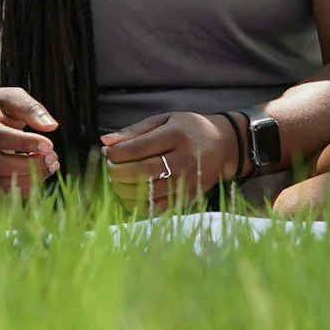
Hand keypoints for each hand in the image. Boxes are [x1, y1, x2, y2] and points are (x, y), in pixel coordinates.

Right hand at [0, 86, 59, 194]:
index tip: (48, 144)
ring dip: (30, 179)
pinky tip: (41, 175)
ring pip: (0, 184)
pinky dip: (24, 188)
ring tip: (51, 166)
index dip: (25, 143)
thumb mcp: (11, 97)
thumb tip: (51, 126)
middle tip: (53, 157)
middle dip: (30, 164)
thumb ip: (31, 108)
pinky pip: (2, 193)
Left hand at [100, 112, 240, 213]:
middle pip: (141, 172)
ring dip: (124, 189)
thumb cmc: (189, 129)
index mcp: (175, 135)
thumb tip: (105, 142)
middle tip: (110, 168)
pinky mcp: (188, 197)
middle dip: (117, 172)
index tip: (108, 153)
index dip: (116, 153)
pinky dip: (138, 206)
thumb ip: (134, 131)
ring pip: (147, 192)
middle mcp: (183, 159)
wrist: (224, 146)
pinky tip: (131, 195)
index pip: (137, 148)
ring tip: (119, 180)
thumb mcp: (164, 120)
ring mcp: (186, 181)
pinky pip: (157, 209)